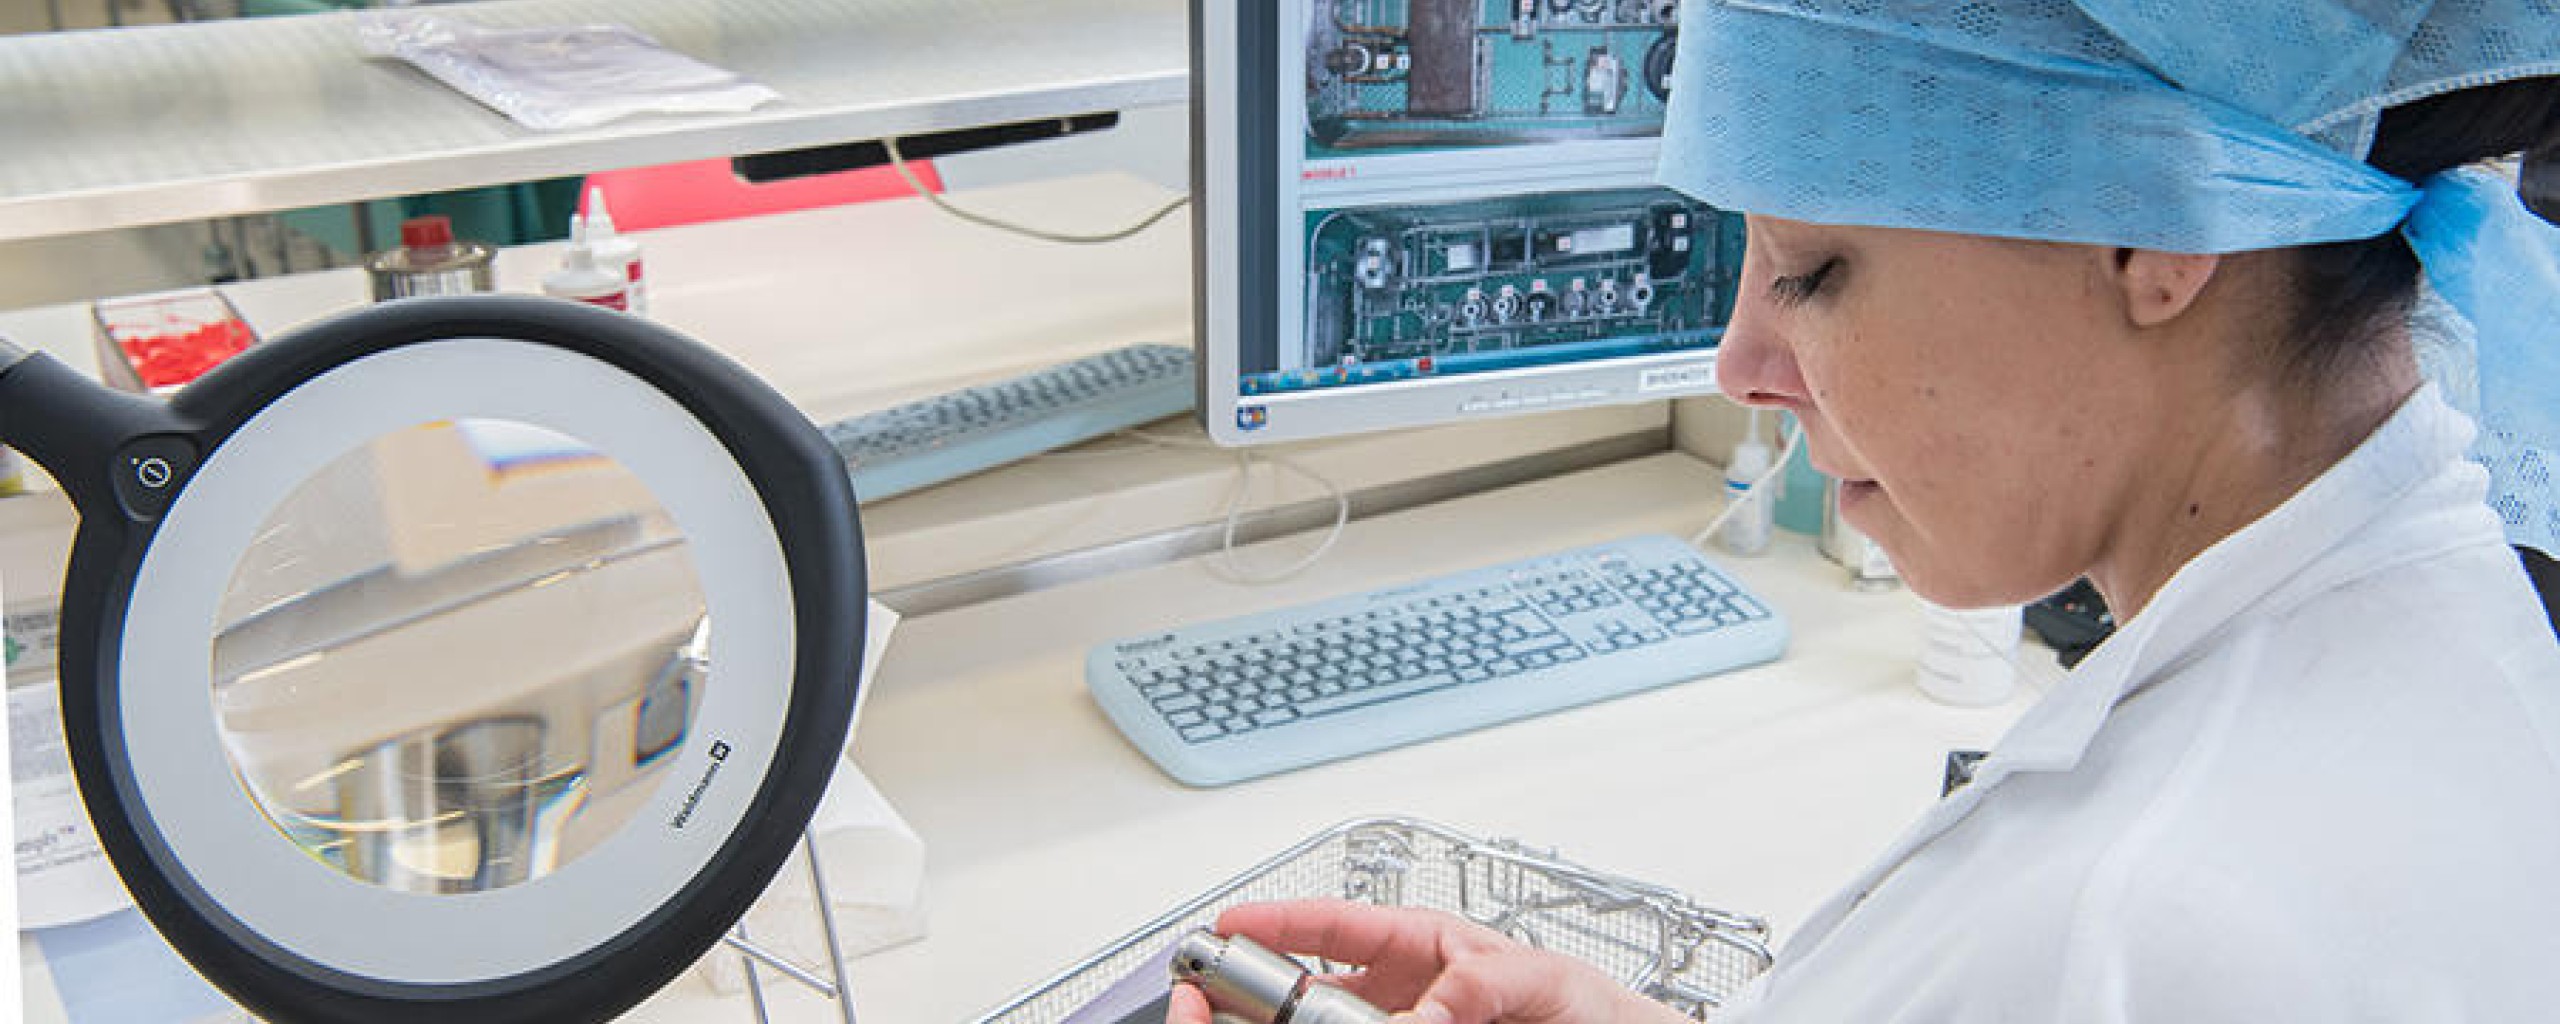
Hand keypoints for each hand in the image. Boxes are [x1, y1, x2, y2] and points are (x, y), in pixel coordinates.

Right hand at [1165, 899, 1690, 1023]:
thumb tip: (1416, 1014)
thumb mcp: (1537, 978)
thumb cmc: (1596, 1006)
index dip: (1278, 921)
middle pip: (1313, 989)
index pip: (1336, 924)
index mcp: (1425, 943)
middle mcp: (1405, 992)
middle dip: (1270, 994)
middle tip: (1237, 1006)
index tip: (1230, 926)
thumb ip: (1473, 988)